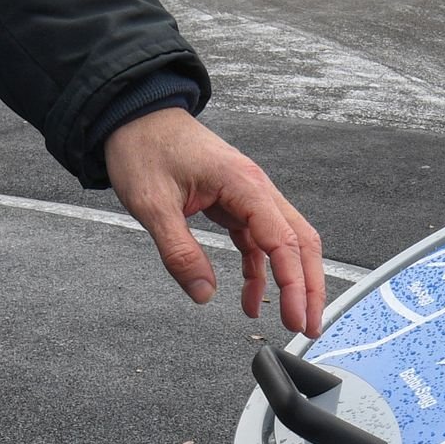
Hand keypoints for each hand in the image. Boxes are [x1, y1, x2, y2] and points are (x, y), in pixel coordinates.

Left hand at [103, 106, 328, 338]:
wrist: (135, 117)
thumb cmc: (144, 146)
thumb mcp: (152, 204)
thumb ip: (179, 252)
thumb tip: (203, 293)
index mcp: (243, 184)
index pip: (283, 241)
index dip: (294, 284)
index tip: (296, 317)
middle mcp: (255, 189)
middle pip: (300, 241)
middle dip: (309, 286)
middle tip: (309, 326)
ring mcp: (247, 196)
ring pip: (285, 243)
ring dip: (291, 281)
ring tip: (290, 319)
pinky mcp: (234, 204)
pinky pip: (258, 242)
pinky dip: (260, 272)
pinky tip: (251, 298)